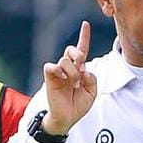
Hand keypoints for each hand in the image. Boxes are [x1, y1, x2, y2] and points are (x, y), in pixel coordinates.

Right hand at [42, 21, 97, 135]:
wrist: (67, 118)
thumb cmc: (78, 105)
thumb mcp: (92, 92)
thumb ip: (92, 79)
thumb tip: (84, 70)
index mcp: (79, 69)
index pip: (81, 49)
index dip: (84, 37)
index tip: (85, 24)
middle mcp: (68, 69)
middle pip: (71, 49)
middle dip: (79, 53)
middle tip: (82, 66)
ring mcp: (58, 73)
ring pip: (64, 59)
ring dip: (72, 71)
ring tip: (75, 84)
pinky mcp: (50, 78)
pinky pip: (51, 66)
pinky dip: (58, 71)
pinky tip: (63, 79)